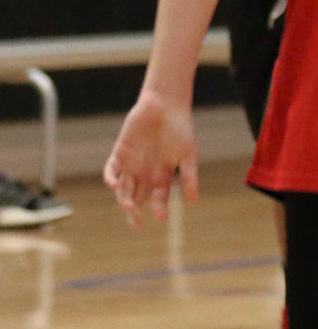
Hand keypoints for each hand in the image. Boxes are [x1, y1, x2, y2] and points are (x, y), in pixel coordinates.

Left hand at [102, 95, 199, 226]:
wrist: (165, 105)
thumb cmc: (181, 128)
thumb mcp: (189, 155)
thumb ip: (190, 177)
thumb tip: (195, 201)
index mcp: (162, 175)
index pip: (158, 198)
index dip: (159, 209)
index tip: (161, 218)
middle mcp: (145, 173)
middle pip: (136, 198)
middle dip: (134, 213)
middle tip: (136, 224)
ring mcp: (131, 164)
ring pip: (122, 189)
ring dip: (124, 199)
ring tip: (128, 206)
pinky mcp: (119, 154)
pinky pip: (111, 171)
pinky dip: (111, 179)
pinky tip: (115, 185)